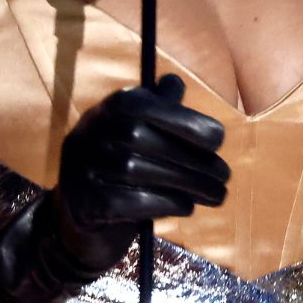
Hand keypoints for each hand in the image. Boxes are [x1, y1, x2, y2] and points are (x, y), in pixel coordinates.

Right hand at [0, 74, 226, 302]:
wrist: (78, 220)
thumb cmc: (118, 171)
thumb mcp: (132, 136)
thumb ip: (155, 109)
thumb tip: (174, 82)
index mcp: (104, 110)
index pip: (142, 105)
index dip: (183, 119)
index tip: (218, 139)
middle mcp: (87, 133)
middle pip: (141, 138)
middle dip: (192, 158)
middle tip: (224, 176)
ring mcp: (82, 168)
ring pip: (138, 170)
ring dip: (188, 184)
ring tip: (216, 194)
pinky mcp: (87, 203)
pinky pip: (131, 201)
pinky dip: (166, 203)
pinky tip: (185, 206)